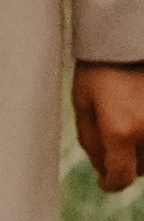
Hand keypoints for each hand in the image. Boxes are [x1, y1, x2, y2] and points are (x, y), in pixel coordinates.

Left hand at [74, 65, 143, 192]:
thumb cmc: (100, 68)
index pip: (121, 177)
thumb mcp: (83, 104)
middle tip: (115, 139)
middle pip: (141, 169)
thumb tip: (103, 171)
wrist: (128, 37)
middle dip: (126, 162)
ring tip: (130, 123)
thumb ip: (91, 142)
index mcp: (120, 129)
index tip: (105, 181)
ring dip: (143, 151)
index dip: (111, 184)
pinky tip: (138, 118)